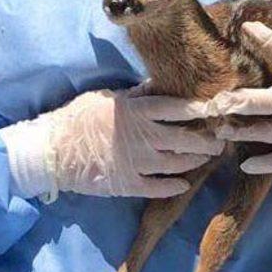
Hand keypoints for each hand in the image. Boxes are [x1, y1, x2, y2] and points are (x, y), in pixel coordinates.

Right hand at [45, 86, 224, 199]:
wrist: (53, 150)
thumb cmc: (78, 117)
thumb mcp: (107, 98)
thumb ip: (136, 95)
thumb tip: (157, 84)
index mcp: (138, 111)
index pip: (177, 109)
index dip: (200, 110)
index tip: (216, 111)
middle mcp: (143, 137)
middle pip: (186, 139)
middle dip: (206, 141)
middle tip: (218, 140)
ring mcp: (138, 162)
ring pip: (177, 163)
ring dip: (194, 161)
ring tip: (204, 158)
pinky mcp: (129, 184)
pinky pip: (159, 187)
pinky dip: (174, 186)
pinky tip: (183, 184)